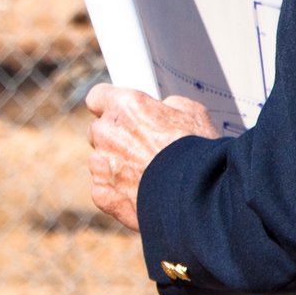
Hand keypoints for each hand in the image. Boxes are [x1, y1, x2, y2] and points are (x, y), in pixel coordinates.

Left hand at [86, 84, 219, 231]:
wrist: (196, 198)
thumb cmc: (198, 153)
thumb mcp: (193, 113)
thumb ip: (169, 105)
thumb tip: (165, 108)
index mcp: (124, 107)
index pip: (98, 96)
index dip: (112, 105)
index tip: (122, 113)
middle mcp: (106, 132)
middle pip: (100, 130)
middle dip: (116, 137)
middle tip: (144, 148)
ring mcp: (101, 165)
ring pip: (101, 161)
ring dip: (116, 166)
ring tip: (148, 175)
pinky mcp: (102, 194)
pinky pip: (104, 189)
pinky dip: (118, 192)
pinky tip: (142, 194)